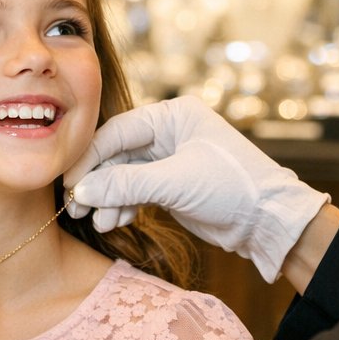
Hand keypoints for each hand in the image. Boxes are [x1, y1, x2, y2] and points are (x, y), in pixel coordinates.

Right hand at [64, 97, 328, 282]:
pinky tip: (112, 223)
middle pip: (115, 155)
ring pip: (122, 177)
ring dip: (107, 200)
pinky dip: (121, 208)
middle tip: (74, 207)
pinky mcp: (168, 185)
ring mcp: (167, 160)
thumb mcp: (174, 182)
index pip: (116, 132)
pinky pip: (133, 192)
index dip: (89, 157)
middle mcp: (167, 133)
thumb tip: (82, 191)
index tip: (70, 183)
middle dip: (96, 183)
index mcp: (172, 116)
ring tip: (96, 222)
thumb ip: (125, 184)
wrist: (268, 222)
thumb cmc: (232, 188)